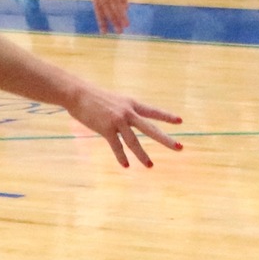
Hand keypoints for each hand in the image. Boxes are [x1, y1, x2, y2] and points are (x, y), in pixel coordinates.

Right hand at [65, 81, 182, 165]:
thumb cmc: (95, 97)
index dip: (167, 116)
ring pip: (134, 141)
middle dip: (166, 139)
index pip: (153, 111)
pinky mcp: (106, 129)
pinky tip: (126, 166)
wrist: (78, 93)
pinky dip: (121, 156)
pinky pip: (116, 146)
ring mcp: (118, 121)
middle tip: (180, 147)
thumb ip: (124, 110)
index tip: (180, 121)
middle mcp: (128, 112)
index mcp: (132, 104)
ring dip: (142, 155)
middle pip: (151, 128)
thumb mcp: (115, 100)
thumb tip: (130, 119)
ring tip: (150, 166)